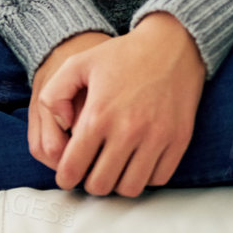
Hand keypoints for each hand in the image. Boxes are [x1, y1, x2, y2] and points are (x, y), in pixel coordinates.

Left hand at [33, 12, 206, 196]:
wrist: (172, 45)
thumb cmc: (123, 54)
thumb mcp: (78, 63)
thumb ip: (54, 94)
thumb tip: (60, 127)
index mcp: (99, 115)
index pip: (73, 168)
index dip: (66, 177)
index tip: (68, 175)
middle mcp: (128, 130)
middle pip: (101, 185)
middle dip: (90, 182)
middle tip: (91, 170)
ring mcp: (156, 138)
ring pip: (130, 188)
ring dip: (118, 183)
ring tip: (114, 166)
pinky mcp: (178, 140)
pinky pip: (158, 179)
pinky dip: (145, 176)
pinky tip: (138, 160)